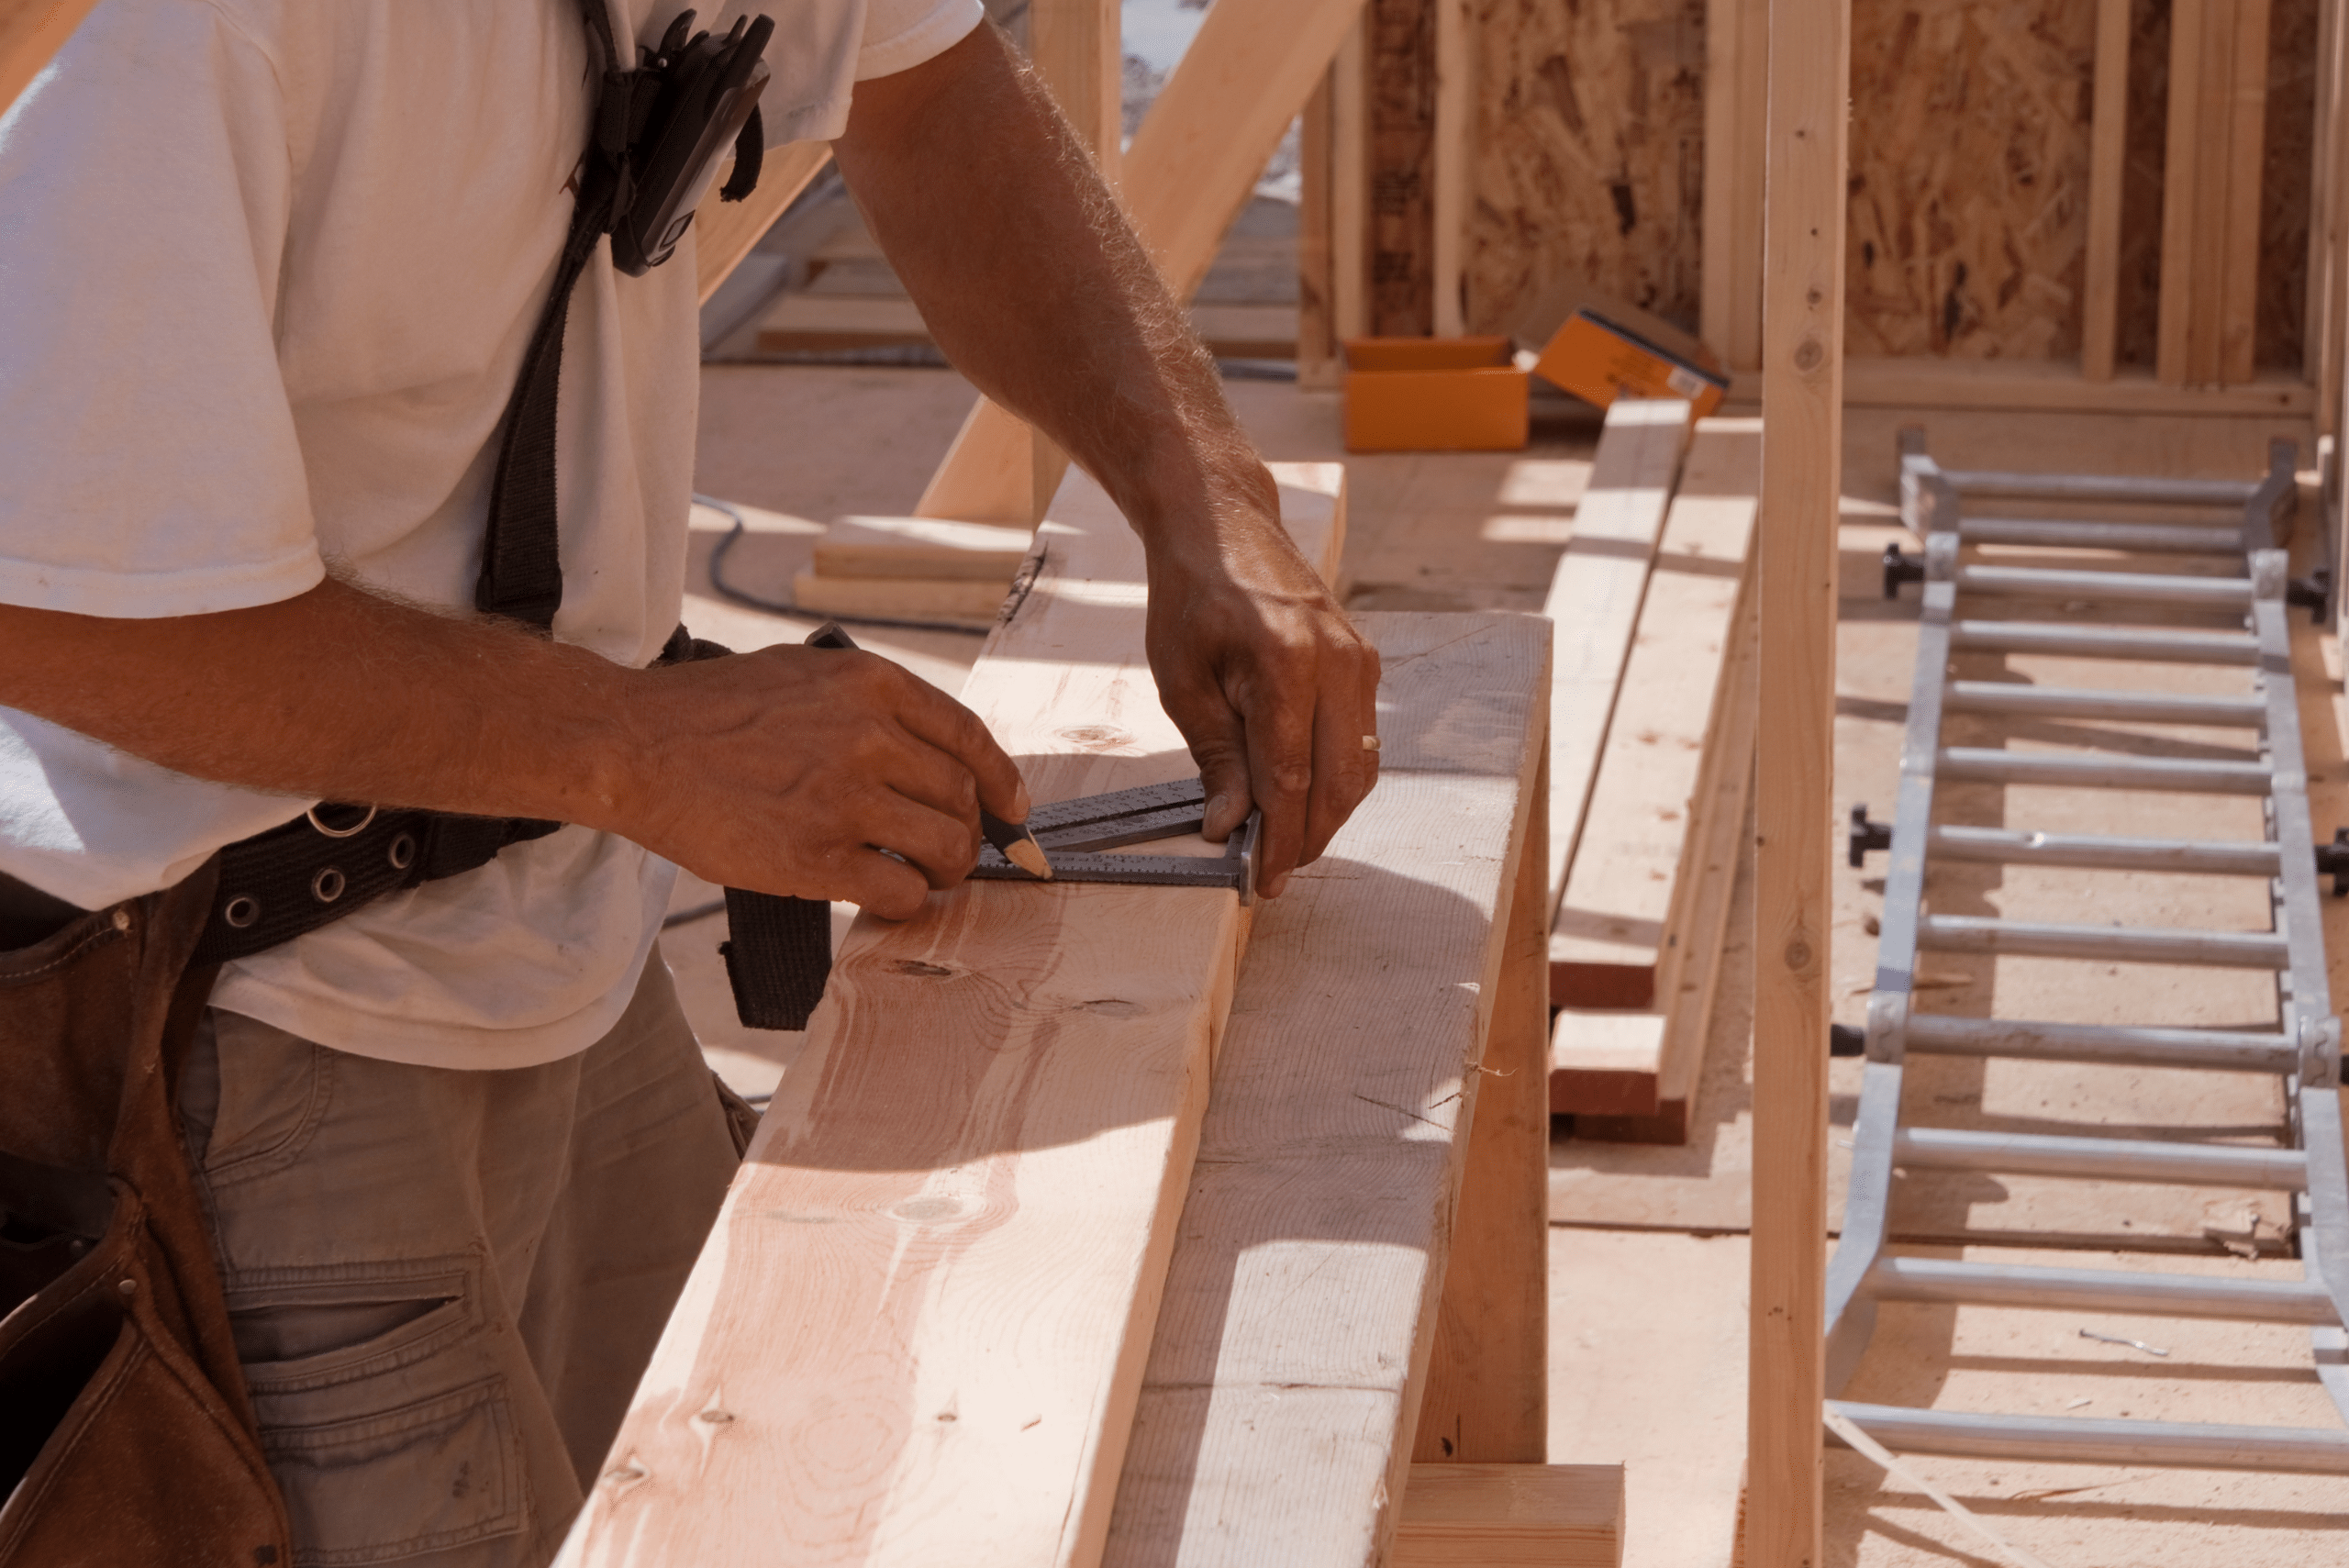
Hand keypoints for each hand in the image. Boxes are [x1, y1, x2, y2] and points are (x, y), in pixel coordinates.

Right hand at [617, 645, 1027, 918]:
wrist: (635, 747)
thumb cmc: (710, 713)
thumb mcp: (803, 674)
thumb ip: (867, 704)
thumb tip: (925, 751)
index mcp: (871, 685)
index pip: (969, 737)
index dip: (1001, 781)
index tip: (1011, 809)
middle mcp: (870, 736)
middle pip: (962, 797)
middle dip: (968, 833)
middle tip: (950, 853)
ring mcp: (846, 798)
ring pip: (945, 847)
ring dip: (945, 871)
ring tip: (923, 877)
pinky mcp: (817, 857)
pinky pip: (900, 890)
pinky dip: (906, 902)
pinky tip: (887, 897)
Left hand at [1143, 465, 1380, 897]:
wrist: (1224, 524)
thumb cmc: (1192, 597)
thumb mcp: (1183, 682)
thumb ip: (1215, 758)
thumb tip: (1230, 826)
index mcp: (1286, 664)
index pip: (1291, 780)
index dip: (1280, 841)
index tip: (1264, 882)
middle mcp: (1337, 663)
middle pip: (1338, 784)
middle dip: (1308, 839)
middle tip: (1274, 874)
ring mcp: (1359, 662)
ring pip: (1358, 768)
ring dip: (1326, 814)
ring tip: (1284, 842)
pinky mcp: (1364, 663)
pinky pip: (1360, 740)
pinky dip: (1335, 778)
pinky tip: (1302, 796)